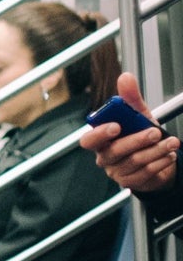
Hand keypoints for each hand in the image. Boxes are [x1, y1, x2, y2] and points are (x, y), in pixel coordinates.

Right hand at [81, 72, 178, 192]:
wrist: (156, 157)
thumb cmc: (141, 135)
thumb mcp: (137, 115)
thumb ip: (130, 98)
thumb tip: (125, 78)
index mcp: (100, 141)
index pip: (89, 140)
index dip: (100, 134)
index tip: (117, 126)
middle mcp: (105, 157)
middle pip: (115, 151)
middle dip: (138, 140)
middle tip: (155, 132)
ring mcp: (117, 172)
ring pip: (135, 162)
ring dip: (156, 151)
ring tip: (171, 142)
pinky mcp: (131, 183)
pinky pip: (146, 173)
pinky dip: (161, 162)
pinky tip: (168, 155)